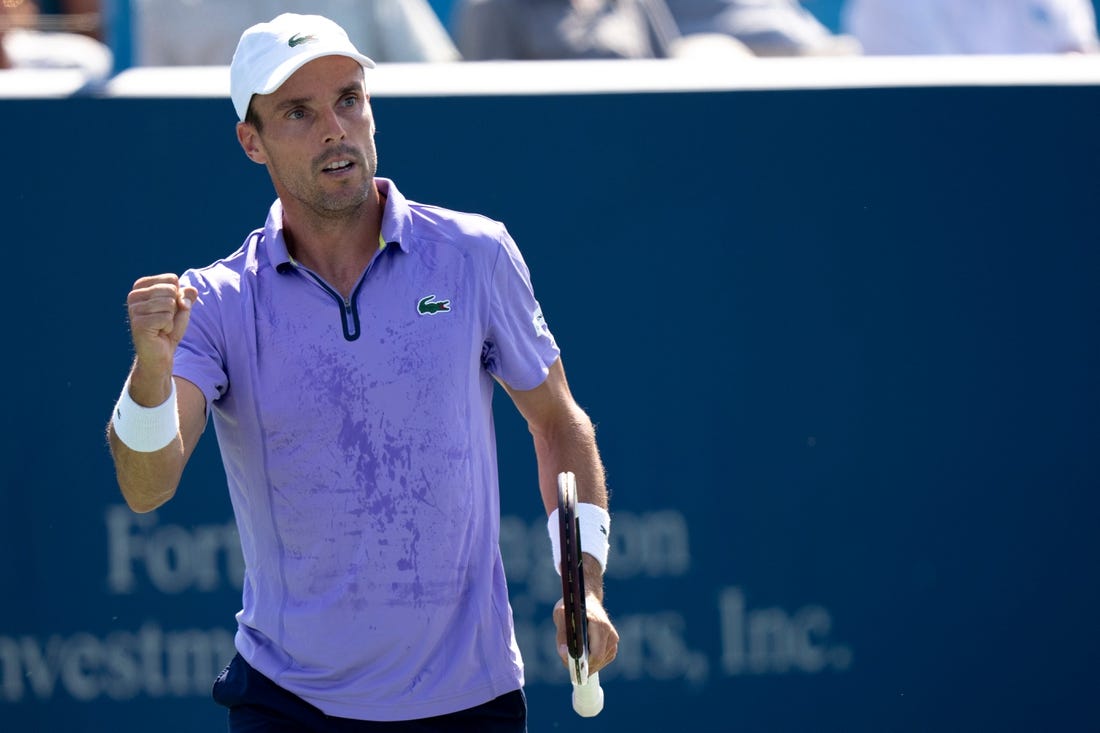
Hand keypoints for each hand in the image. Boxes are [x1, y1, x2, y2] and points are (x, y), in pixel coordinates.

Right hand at [126, 274, 197, 402]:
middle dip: (175, 308)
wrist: (161, 353)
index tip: (168, 309)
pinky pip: (166, 318)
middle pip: (170, 290)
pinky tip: (159, 333)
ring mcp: (134, 309)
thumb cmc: (170, 327)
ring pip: (168, 304)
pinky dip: (168, 327)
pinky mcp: (138, 323)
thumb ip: (187, 294)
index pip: (171, 279)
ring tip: (161, 326)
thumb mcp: (182, 307)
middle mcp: (133, 295)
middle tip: (165, 320)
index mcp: (141, 286)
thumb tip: (191, 291)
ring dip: (171, 318)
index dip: (178, 296)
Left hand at [554, 592, 618, 674]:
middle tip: (567, 661)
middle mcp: (610, 633)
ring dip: (587, 663)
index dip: (582, 663)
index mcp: (600, 625)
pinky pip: (602, 660)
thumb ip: (562, 635)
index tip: (570, 664)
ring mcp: (613, 640)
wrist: (587, 598)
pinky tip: (582, 654)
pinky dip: (592, 661)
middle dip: (582, 665)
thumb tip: (565, 654)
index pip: (596, 654)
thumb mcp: (561, 615)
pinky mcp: (613, 645)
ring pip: (600, 662)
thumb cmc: (573, 605)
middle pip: (598, 660)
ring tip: (573, 655)